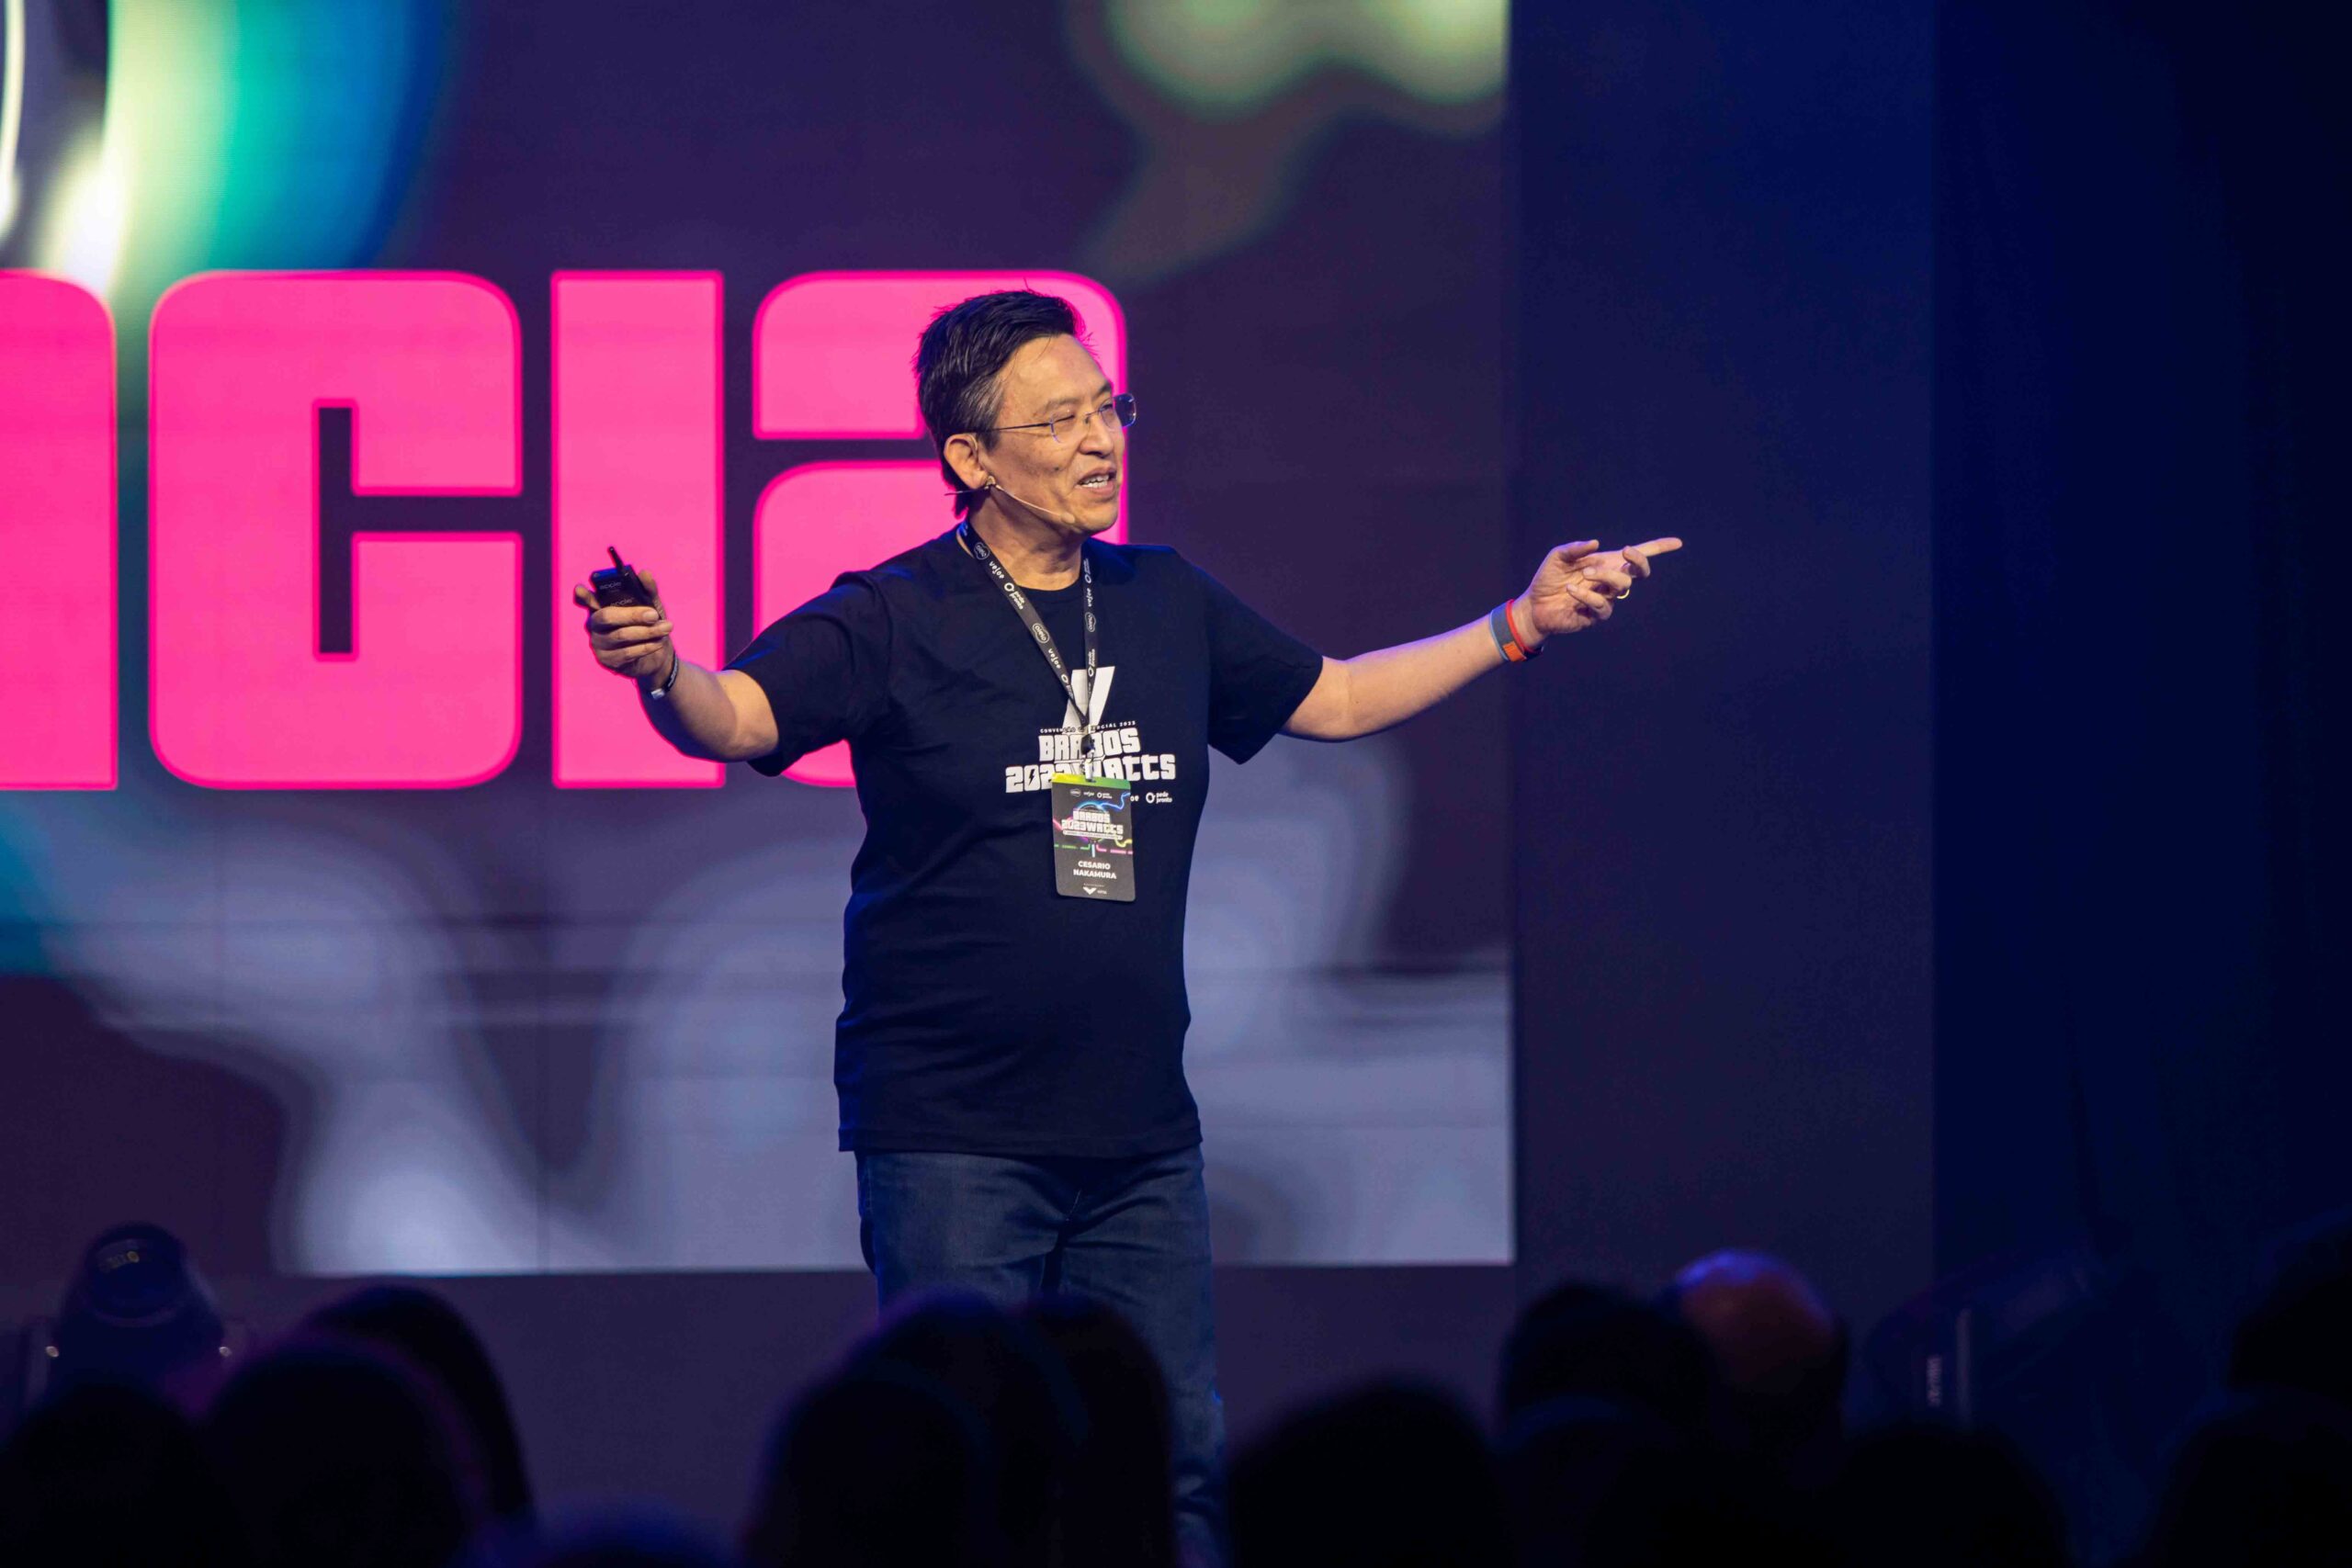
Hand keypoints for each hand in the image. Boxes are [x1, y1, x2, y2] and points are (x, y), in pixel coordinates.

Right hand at [572, 571, 674, 684]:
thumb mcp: (652, 605)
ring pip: (621, 635)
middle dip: (632, 615)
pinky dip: (645, 646)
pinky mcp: (607, 660)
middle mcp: (594, 624)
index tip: (581, 589)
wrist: (657, 656)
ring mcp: (598, 643)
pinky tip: (658, 642)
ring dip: (647, 632)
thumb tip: (644, 573)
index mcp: (600, 607)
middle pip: (606, 616)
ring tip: (666, 628)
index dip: (582, 595)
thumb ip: (648, 590)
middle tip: (654, 614)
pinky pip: (627, 653)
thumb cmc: (649, 625)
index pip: (585, 599)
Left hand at [1513, 537, 1683, 643]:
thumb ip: (1575, 549)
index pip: (1638, 556)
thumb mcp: (1558, 557)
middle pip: (1639, 573)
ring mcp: (1606, 599)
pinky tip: (1572, 590)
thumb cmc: (1549, 578)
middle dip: (1639, 560)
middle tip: (1625, 551)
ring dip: (1605, 576)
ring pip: (1622, 586)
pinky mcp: (1596, 615)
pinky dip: (1587, 595)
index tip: (1678, 543)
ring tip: (1583, 574)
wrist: (1534, 606)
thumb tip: (1595, 543)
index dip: (1659, 548)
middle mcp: (1610, 581)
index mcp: (1607, 563)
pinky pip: (1602, 605)